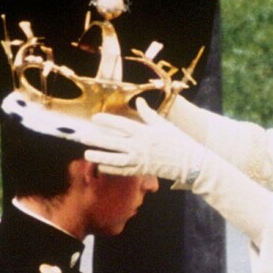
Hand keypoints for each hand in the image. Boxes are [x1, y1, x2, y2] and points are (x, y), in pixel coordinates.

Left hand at [83, 98, 207, 184]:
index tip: (95, 118)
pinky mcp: (141, 170)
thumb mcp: (163, 124)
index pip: (121, 124)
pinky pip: (123, 170)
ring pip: (114, 158)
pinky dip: (111, 169)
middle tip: (83, 136)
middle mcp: (139, 146)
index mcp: (144, 132)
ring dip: (100, 156)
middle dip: (97, 139)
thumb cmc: (178, 141)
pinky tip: (101, 166)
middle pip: (113, 142)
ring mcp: (139, 160)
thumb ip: (148, 114)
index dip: (106, 121)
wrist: (189, 162)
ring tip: (87, 154)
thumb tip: (139, 101)